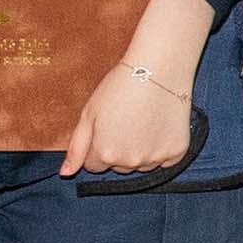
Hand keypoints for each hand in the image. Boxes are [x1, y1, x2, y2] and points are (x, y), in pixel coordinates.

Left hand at [62, 0, 218, 178]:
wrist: (158, 68)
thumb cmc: (120, 86)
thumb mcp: (89, 113)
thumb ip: (76, 147)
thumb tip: (65, 173)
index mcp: (105, 153)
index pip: (94, 165)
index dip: (98, 145)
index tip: (107, 126)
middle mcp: (130, 162)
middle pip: (118, 166)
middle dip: (119, 149)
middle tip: (126, 120)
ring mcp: (155, 159)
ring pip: (141, 165)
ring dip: (140, 150)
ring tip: (143, 121)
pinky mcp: (176, 152)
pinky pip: (165, 160)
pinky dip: (162, 148)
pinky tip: (159, 125)